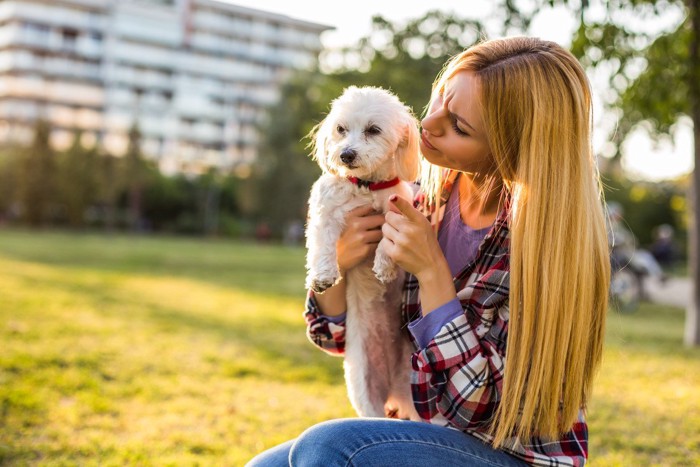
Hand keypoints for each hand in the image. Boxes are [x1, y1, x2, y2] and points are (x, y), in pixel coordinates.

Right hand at [337, 205, 384, 273]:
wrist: (336, 258)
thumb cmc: (344, 238)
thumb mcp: (348, 222)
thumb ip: (362, 213)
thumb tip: (379, 207)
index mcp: (351, 216)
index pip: (372, 207)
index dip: (379, 211)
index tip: (380, 215)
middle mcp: (356, 225)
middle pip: (381, 220)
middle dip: (384, 223)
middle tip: (383, 227)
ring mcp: (361, 238)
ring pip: (381, 233)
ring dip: (382, 235)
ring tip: (377, 237)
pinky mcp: (365, 250)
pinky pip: (379, 244)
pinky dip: (379, 244)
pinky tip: (374, 245)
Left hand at [381, 195, 455, 314]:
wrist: (431, 265)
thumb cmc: (426, 241)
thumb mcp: (422, 224)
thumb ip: (408, 213)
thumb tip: (390, 200)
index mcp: (419, 220)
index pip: (406, 207)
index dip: (398, 201)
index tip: (392, 197)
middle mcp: (410, 230)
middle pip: (388, 217)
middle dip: (391, 221)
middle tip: (399, 227)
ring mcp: (402, 242)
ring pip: (384, 229)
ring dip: (389, 232)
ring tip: (399, 237)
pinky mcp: (395, 253)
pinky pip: (383, 242)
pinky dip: (388, 243)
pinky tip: (397, 246)